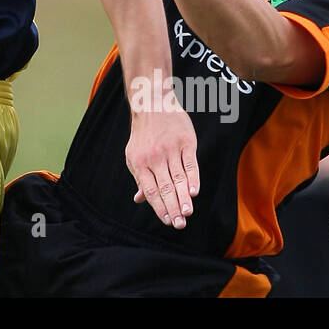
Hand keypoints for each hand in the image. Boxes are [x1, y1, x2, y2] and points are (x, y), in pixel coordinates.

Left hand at [125, 95, 200, 228]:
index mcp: (140, 163)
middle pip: (165, 187)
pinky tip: (194, 192)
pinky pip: (190, 164)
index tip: (167, 221)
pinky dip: (193, 179)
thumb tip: (139, 200)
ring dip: (183, 198)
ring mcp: (171, 150)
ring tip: (187, 213)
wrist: (152, 103)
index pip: (150, 190)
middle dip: (173, 208)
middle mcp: (154, 158)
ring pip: (179, 179)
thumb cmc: (143, 135)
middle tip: (180, 225)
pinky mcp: (186, 142)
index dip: (159, 207)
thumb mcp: (134, 155)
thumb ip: (140, 178)